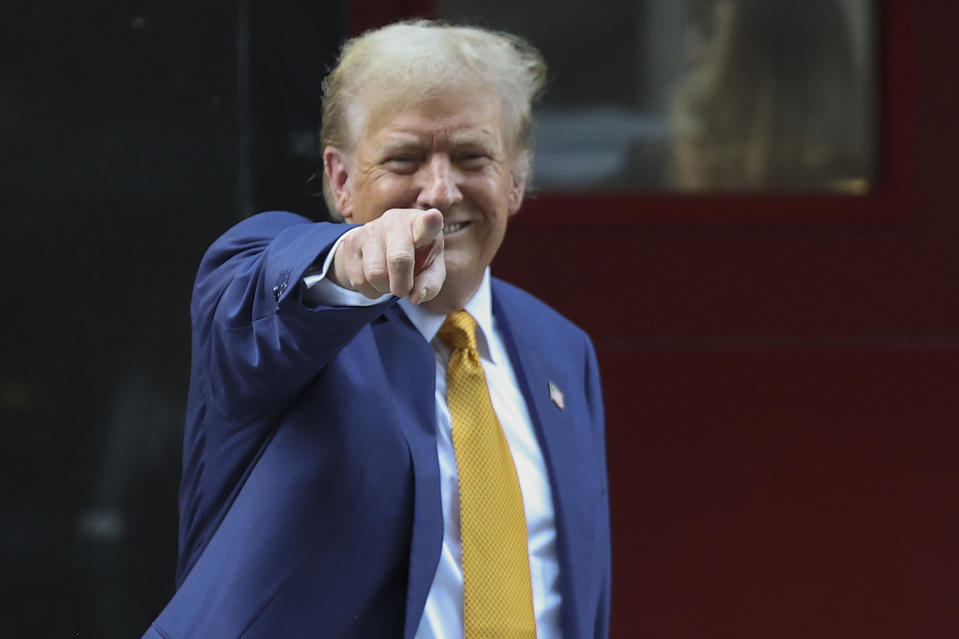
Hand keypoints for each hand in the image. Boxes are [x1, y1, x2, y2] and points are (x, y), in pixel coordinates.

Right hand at [329, 208, 445, 304]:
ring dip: (384, 289)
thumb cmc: (415, 256)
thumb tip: (415, 297)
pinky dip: (370, 290)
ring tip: (390, 280)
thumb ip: (430, 283)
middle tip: (404, 290)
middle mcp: (395, 222)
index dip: (431, 222)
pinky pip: (359, 281)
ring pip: (375, 275)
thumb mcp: (430, 268)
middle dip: (402, 285)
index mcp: (421, 225)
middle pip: (399, 259)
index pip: (427, 224)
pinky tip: (376, 279)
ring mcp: (370, 230)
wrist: (379, 245)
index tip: (434, 217)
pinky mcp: (351, 242)